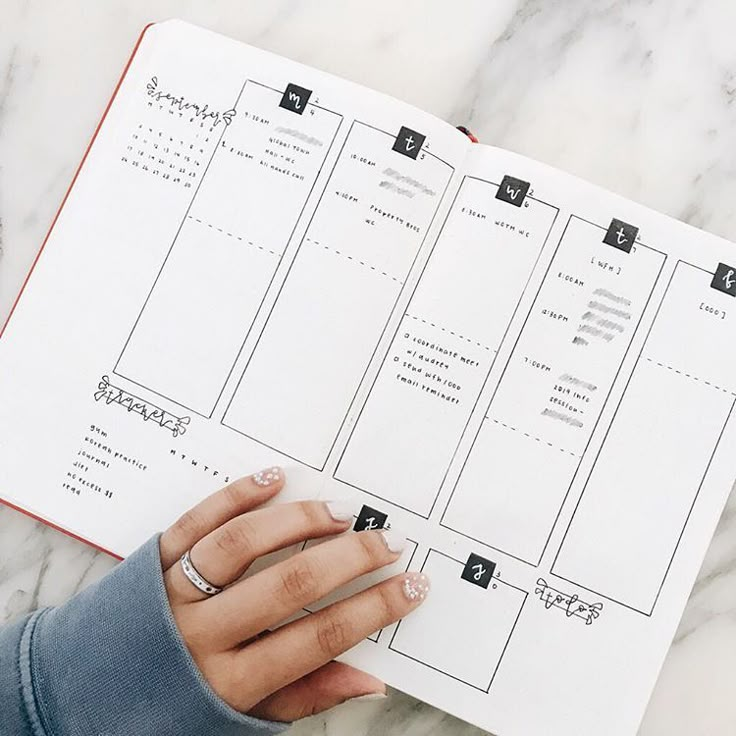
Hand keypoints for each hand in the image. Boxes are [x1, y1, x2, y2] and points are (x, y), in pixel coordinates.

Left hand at [157, 467, 429, 720]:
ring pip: (243, 545)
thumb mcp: (240, 721)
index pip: (318, 639)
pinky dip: (237, 495)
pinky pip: (197, 522)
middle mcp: (202, 633)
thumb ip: (306, 696)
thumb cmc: (171, 712)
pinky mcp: (153, 561)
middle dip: (349, 559)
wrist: (80, 698)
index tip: (412, 585)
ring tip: (341, 511)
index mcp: (230, 682)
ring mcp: (174, 592)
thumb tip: (373, 678)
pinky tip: (275, 477)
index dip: (373, 610)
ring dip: (297, 521)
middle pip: (289, 585)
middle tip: (388, 539)